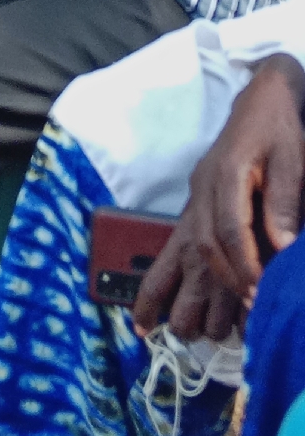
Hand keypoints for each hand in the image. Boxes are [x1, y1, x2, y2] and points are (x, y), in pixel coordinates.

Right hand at [135, 55, 304, 338]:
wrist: (260, 102)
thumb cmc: (278, 129)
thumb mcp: (292, 159)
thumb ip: (284, 202)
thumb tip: (284, 250)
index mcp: (226, 173)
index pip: (229, 228)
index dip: (244, 266)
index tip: (259, 295)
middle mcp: (201, 191)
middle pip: (204, 246)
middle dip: (223, 285)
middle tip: (244, 317)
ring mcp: (192, 201)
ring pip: (180, 252)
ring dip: (182, 292)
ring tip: (186, 334)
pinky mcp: (190, 211)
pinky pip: (168, 252)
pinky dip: (154, 287)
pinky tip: (146, 321)